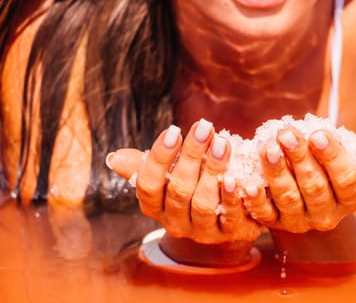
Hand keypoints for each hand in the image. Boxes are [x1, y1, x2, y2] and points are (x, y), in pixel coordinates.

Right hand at [106, 119, 262, 243]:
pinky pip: (229, 218)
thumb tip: (114, 158)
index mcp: (156, 207)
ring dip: (212, 171)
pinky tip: (234, 177)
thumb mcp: (168, 177)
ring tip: (222, 144)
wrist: (228, 220)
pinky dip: (230, 197)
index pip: (149, 184)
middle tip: (204, 128)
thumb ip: (145, 166)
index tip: (174, 130)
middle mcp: (175, 223)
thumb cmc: (192, 188)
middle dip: (191, 156)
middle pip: (178, 190)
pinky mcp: (230, 234)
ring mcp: (202, 232)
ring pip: (202, 203)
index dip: (159, 158)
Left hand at [242, 128, 355, 232]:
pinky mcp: (275, 223)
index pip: (346, 179)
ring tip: (268, 147)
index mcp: (352, 199)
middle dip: (300, 158)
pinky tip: (247, 184)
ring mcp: (300, 221)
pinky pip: (264, 214)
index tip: (317, 134)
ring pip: (288, 198)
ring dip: (277, 172)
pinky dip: (255, 200)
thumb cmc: (334, 166)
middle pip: (314, 187)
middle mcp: (327, 215)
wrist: (310, 189)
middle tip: (286, 134)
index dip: (332, 156)